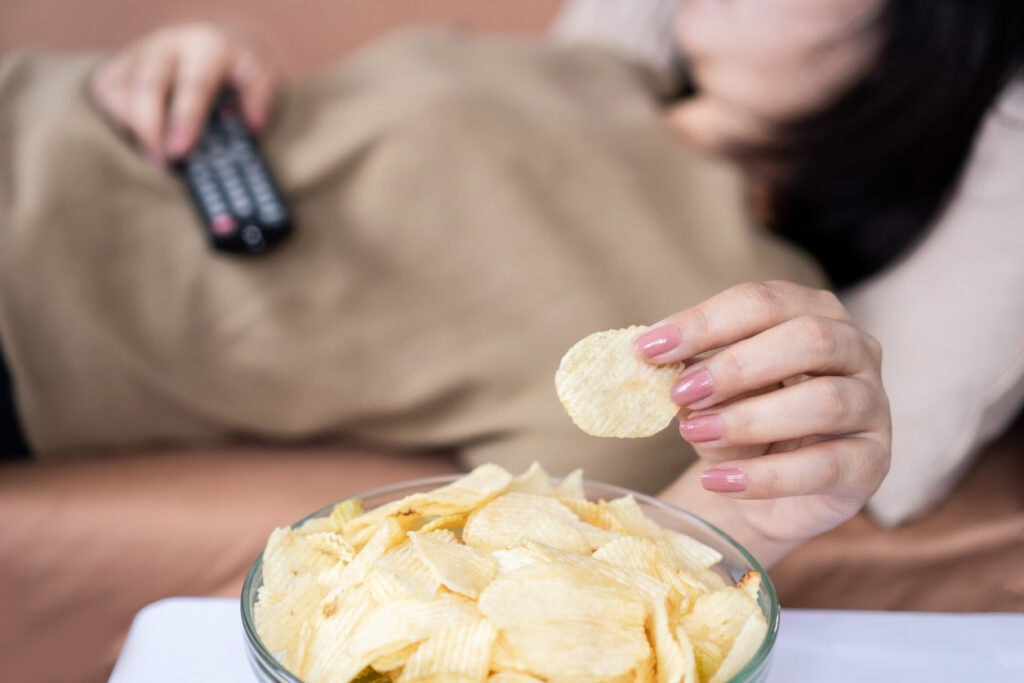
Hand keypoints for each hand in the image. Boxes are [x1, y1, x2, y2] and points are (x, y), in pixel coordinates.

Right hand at [90, 22, 278, 164]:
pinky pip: (106, 90)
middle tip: (163, 161)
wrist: (213, 37)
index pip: (193, 84)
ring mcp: (140, 51)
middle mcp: (168, 44)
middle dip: (151, 128)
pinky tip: (139, 135)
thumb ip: (261, 98)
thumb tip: (253, 124)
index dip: (185, 119)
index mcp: (206, 46)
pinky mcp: (120, 61)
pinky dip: (117, 117)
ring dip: (132, 127)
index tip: (181, 150)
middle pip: (147, 86)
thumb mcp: (259, 74)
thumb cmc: (236, 65)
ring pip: (120, 88)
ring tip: (155, 156)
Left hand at [637, 281, 890, 562]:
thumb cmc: (744, 427)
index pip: (763, 303)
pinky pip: (826, 467)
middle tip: (680, 392)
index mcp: (813, 313)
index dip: (704, 322)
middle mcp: (855, 350)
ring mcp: (873, 406)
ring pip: (825, 401)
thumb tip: (660, 370)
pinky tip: (719, 482)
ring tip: (695, 433)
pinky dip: (765, 476)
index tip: (648, 348)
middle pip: (808, 339)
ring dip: (750, 418)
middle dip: (736, 365)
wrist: (771, 494)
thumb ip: (696, 378)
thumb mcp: (712, 396)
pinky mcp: (873, 463)